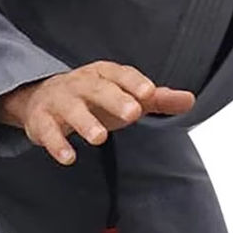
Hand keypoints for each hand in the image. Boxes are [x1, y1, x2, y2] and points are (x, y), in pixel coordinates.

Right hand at [0, 60, 194, 164]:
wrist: (42, 98)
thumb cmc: (94, 98)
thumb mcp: (126, 97)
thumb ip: (157, 100)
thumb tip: (191, 100)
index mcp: (104, 74)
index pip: (121, 74)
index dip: (134, 83)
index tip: (149, 93)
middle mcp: (81, 84)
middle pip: (98, 89)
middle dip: (115, 99)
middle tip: (133, 113)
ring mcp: (59, 101)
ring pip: (72, 109)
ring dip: (85, 122)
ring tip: (100, 138)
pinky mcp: (41, 121)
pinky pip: (47, 131)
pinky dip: (56, 144)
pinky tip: (69, 158)